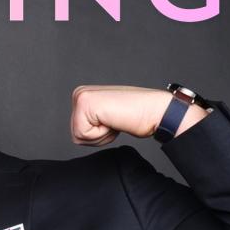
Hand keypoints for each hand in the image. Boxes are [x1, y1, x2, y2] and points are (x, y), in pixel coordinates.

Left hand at [70, 85, 202, 145]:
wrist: (153, 110)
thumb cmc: (136, 116)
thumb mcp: (108, 118)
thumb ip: (94, 122)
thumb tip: (84, 131)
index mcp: (84, 96)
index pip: (78, 132)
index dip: (98, 135)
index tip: (113, 121)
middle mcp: (79, 93)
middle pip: (76, 135)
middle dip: (98, 136)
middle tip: (115, 121)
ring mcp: (81, 96)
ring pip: (78, 136)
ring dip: (101, 136)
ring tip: (114, 119)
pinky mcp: (84, 103)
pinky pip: (84, 135)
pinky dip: (102, 134)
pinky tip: (113, 119)